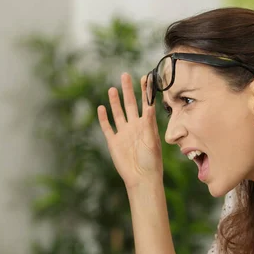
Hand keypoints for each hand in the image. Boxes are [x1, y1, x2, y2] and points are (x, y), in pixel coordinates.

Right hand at [97, 73, 162, 188]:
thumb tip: (150, 106)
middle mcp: (135, 127)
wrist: (141, 178)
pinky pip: (107, 127)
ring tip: (113, 89)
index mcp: (147, 125)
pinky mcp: (114, 142)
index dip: (145, 91)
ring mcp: (124, 134)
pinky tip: (101, 107)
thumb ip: (150, 124)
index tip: (145, 76)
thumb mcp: (152, 141)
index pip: (145, 103)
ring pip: (118, 113)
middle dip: (127, 90)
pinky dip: (103, 118)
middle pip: (130, 104)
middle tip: (125, 75)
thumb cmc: (151, 161)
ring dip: (115, 101)